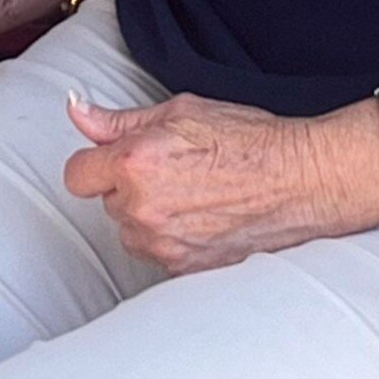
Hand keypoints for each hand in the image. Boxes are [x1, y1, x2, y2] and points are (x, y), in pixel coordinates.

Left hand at [63, 92, 378, 272]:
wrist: (302, 181)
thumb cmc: (249, 140)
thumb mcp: (181, 112)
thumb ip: (119, 120)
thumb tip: (76, 109)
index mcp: (135, 164)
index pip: (77, 175)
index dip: (98, 164)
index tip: (122, 160)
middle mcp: (143, 209)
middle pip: (108, 204)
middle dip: (130, 188)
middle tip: (176, 171)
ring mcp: (163, 245)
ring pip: (131, 233)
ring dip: (149, 218)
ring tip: (194, 196)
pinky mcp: (184, 269)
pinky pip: (159, 254)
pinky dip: (173, 240)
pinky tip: (205, 219)